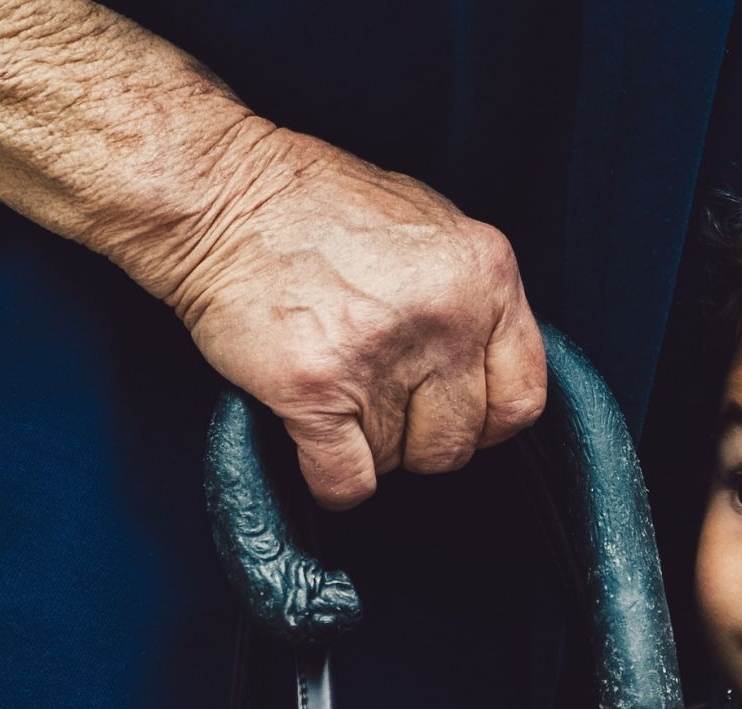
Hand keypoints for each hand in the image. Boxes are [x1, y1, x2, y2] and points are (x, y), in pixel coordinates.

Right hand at [142, 126, 545, 507]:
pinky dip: (333, 482)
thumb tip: (490, 365)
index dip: (488, 421)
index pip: (522, 398)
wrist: (218, 194)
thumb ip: (472, 296)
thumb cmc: (316, 205)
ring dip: (368, 446)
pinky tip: (315, 445)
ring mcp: (380, 355)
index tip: (457, 416)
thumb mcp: (431, 226)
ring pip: (399, 462)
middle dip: (420, 438)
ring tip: (339, 395)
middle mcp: (445, 319)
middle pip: (459, 441)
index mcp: (485, 276)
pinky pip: (346, 481)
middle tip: (382, 404)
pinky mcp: (315, 388)